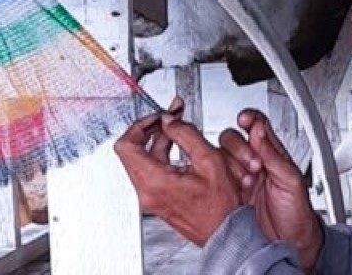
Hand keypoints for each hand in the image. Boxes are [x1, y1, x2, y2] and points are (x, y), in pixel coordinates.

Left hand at [114, 99, 242, 246]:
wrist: (225, 233)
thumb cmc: (221, 207)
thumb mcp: (209, 160)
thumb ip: (186, 134)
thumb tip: (169, 120)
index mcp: (154, 181)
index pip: (126, 145)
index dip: (140, 125)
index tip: (157, 117)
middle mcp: (147, 192)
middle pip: (133, 151)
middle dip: (152, 129)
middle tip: (170, 118)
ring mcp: (150, 198)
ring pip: (143, 160)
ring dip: (159, 141)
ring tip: (180, 129)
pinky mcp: (157, 200)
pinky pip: (152, 171)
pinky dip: (163, 155)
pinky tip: (181, 148)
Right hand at [219, 109, 324, 270]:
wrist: (289, 244)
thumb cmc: (296, 214)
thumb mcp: (291, 182)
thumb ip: (275, 156)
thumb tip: (260, 132)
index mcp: (272, 154)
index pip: (257, 126)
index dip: (249, 119)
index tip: (244, 120)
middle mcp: (253, 163)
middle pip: (232, 138)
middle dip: (238, 147)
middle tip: (252, 165)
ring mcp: (238, 178)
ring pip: (220, 157)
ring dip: (230, 166)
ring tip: (245, 182)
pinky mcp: (227, 194)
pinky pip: (214, 179)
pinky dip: (217, 180)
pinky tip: (229, 189)